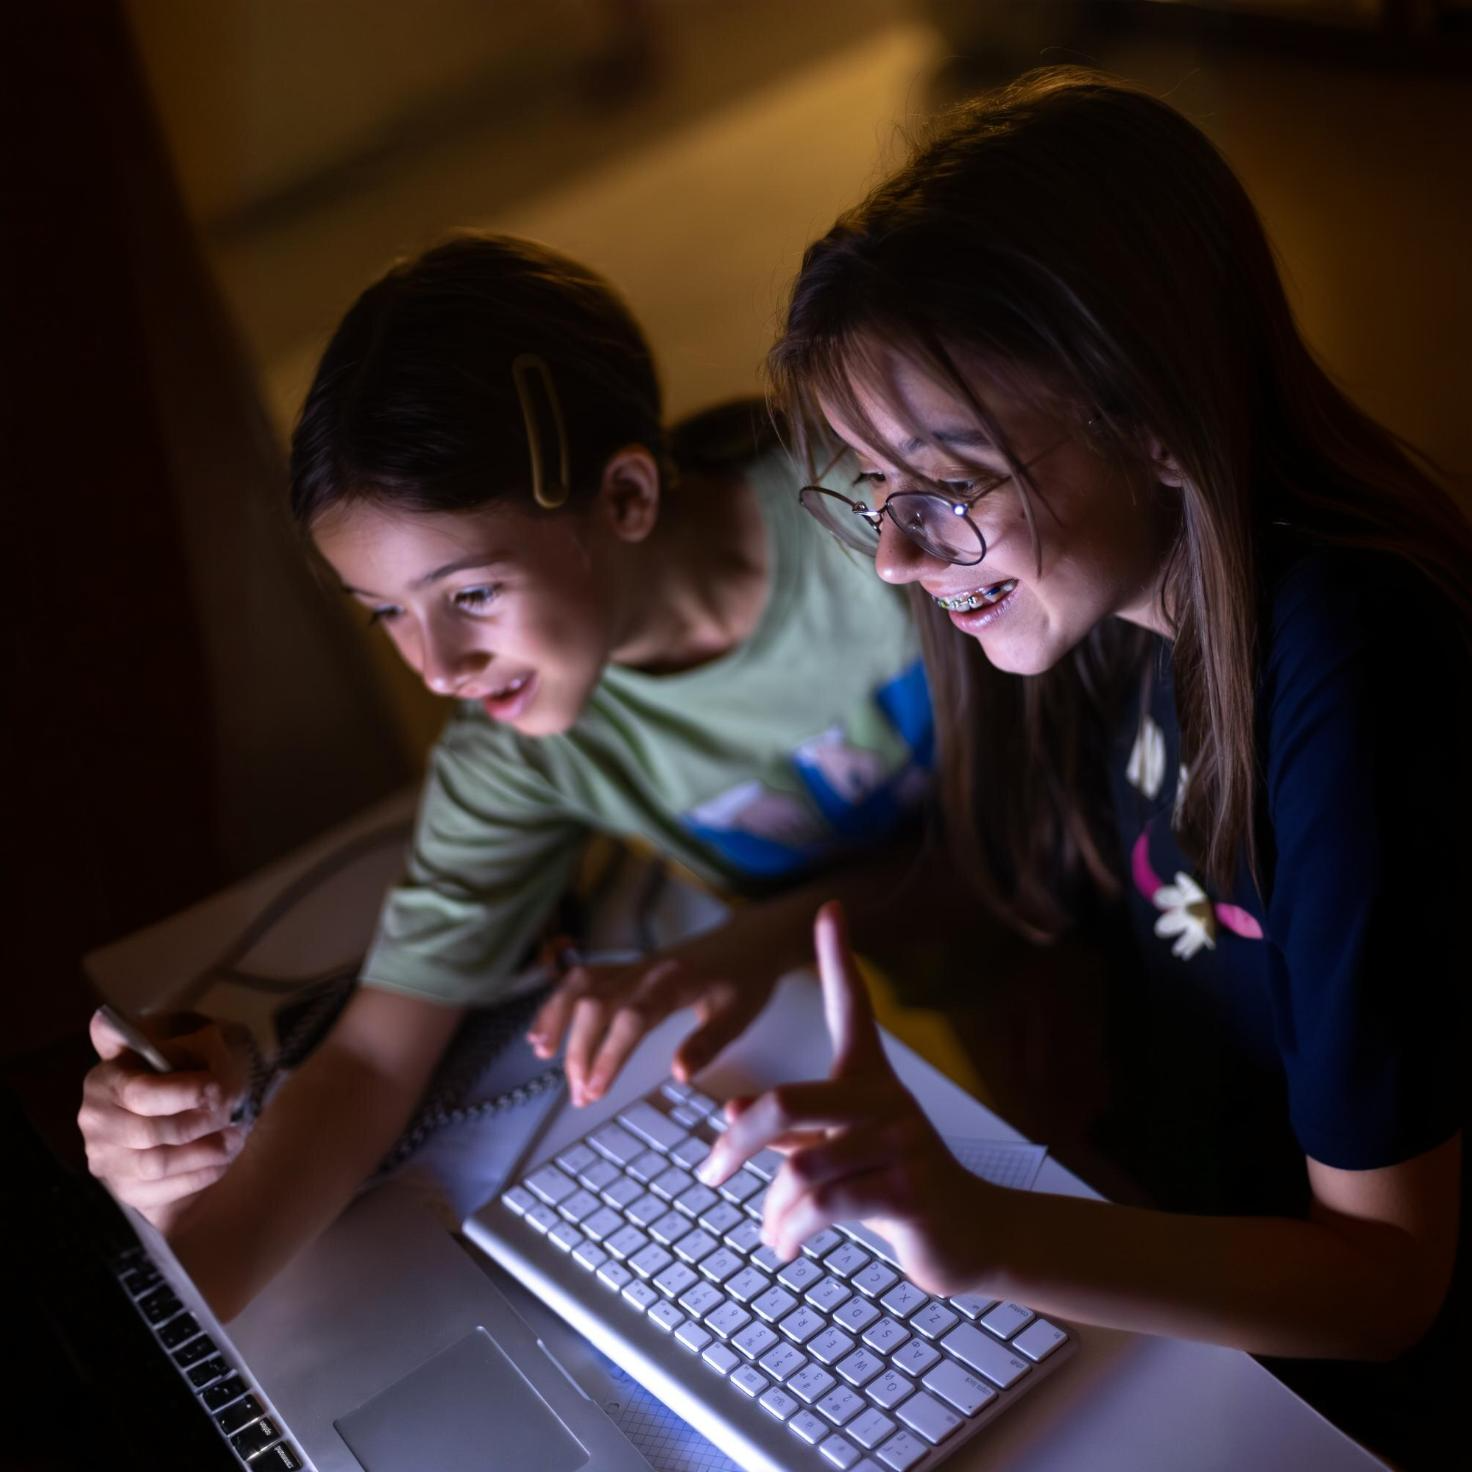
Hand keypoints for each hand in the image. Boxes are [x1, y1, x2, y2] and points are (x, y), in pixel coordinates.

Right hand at [79, 1010, 250, 1230]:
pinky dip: (200, 1176)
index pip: (140, 1093)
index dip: (183, 1093)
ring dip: (204, 1153)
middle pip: (150, 1133)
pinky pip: (163, 1192)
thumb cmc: (174, 1071)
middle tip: (233, 1115)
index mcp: (105, 1081)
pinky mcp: (124, 1191)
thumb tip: (102, 1018)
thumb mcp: (170, 1045)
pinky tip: (222, 1159)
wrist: (171, 1106)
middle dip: (199, 1124)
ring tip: (236, 1138)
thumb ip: (152, 1037)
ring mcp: (106, 1160)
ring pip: (157, 1165)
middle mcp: (97, 1123)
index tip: (217, 1089)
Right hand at [527, 938, 781, 1107]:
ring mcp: (632, 966)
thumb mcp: (740, 1015)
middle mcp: (645, 971)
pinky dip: (558, 1000)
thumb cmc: (746, 978)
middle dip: (579, 1051)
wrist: (751, 939)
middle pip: (596, 1004)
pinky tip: (545, 1027)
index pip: (631, 1018)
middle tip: (579, 1096)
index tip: (594, 1091)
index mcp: (673, 983)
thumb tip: (678, 1075)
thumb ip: (708, 1043)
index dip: (608, 1055)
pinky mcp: (626, 968)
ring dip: (558, 1017)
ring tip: (541, 1053)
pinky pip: (582, 978)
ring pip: (581, 984)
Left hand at [697, 902, 1005, 1297]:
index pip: (853, 1005)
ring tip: (772, 1232)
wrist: (972, 1236)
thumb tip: (729, 1115)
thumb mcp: (843, 1149)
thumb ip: (794, 1130)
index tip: (830, 908)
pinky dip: (793, 1230)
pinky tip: (788, 1246)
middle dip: (736, 1142)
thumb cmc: (897, 1184)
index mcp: (872, 1078)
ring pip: (801, 1168)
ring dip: (773, 1209)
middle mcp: (888, 1100)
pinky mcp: (908, 1191)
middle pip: (786, 1102)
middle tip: (710, 1172)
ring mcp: (902, 1143)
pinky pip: (826, 1206)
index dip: (840, 956)